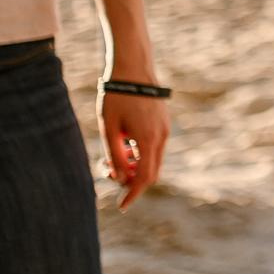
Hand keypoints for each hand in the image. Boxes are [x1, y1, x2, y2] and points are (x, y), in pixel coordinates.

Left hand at [100, 91, 170, 208]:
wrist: (133, 69)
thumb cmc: (116, 98)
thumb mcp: (109, 128)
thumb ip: (114, 156)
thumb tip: (119, 177)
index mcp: (148, 140)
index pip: (144, 178)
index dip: (132, 194)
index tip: (122, 205)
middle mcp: (162, 137)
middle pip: (151, 172)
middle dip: (131, 179)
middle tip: (108, 170)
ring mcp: (165, 129)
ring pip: (153, 160)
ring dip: (134, 165)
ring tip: (112, 153)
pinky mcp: (164, 123)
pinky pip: (154, 147)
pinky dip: (140, 153)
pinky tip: (124, 143)